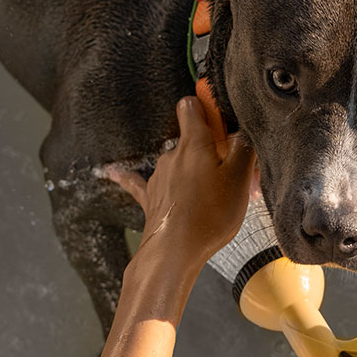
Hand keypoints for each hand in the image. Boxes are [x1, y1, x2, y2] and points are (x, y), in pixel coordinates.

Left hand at [105, 97, 254, 271]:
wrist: (175, 251)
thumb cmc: (209, 216)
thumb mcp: (239, 178)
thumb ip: (243, 147)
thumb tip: (243, 129)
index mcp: (194, 143)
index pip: (191, 105)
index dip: (206, 106)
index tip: (220, 115)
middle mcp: (172, 154)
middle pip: (192, 140)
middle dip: (212, 152)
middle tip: (234, 174)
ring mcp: (159, 176)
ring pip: (180, 164)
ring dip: (198, 174)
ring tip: (217, 197)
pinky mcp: (151, 197)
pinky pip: (141, 182)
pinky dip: (130, 176)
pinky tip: (113, 172)